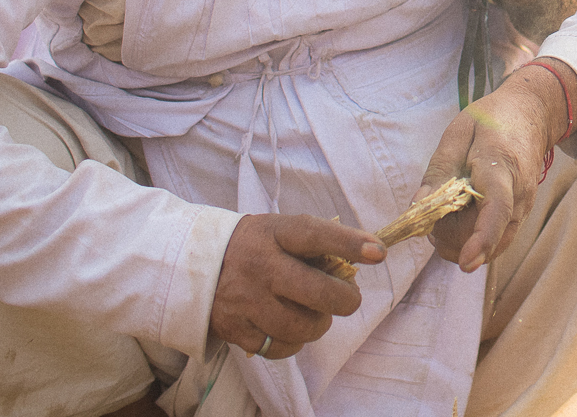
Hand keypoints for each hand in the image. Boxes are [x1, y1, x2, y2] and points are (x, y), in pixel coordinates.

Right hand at [209, 213, 383, 358]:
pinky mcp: (235, 329)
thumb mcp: (282, 230)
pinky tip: (291, 327)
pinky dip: (295, 341)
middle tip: (349, 298)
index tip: (378, 252)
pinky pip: (280, 347)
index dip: (348, 243)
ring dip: (320, 323)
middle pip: (315, 291)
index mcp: (274, 234)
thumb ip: (320, 242)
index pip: (314, 235)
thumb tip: (370, 253)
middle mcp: (259, 266)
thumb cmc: (258, 246)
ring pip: (301, 326)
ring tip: (316, 313)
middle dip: (344, 299)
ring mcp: (245, 300)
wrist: (198, 265)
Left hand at [417, 58, 576, 272]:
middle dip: (448, 232)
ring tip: (448, 207)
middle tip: (436, 202)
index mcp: (501, 167)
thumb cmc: (491, 120)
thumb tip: (418, 207)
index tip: (466, 263)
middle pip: (481, 235)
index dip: (482, 239)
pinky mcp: (520, 219)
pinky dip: (471, 240)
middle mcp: (518, 196)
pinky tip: (461, 216)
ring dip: (459, 240)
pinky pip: (495, 245)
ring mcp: (523, 210)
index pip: (496, 210)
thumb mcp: (458, 133)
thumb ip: (439, 169)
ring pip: (489, 248)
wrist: (530, 117)